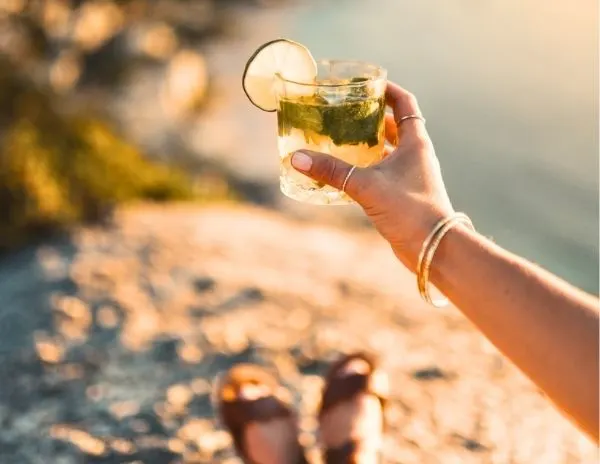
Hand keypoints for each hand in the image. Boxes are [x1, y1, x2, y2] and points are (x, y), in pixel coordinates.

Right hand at [290, 82, 454, 271]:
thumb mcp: (366, 186)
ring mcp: (411, 176)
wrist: (433, 248)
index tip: (368, 84)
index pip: (404, 103)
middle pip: (395, 126)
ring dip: (369, 145)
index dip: (388, 90)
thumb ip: (331, 171)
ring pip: (388, 151)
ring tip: (342, 140)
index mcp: (415, 142)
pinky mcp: (403, 195)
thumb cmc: (408, 210)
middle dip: (371, 119)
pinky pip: (384, 173)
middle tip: (346, 114)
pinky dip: (367, 168)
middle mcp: (416, 155)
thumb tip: (297, 158)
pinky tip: (347, 174)